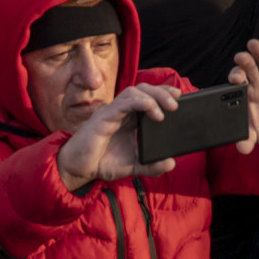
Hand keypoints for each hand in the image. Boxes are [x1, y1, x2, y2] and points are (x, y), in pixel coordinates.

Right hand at [56, 83, 180, 191]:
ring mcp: (113, 112)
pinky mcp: (104, 116)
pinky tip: (152, 109)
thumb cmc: (102, 162)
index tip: (180, 96)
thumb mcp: (133, 166)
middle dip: (162, 92)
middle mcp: (122, 111)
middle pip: (144, 90)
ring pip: (135, 91)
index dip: (163, 93)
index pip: (148, 97)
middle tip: (177, 103)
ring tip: (168, 109)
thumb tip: (171, 163)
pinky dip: (140, 102)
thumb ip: (151, 165)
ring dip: (154, 96)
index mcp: (129, 119)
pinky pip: (124, 102)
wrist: (78, 169)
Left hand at [228, 40, 258, 152]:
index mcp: (247, 94)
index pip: (238, 82)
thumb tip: (241, 149)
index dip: (235, 78)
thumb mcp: (258, 134)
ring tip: (252, 44)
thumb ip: (248, 139)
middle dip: (244, 62)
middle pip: (250, 68)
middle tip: (239, 58)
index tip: (233, 80)